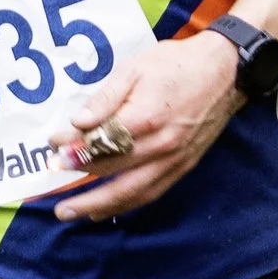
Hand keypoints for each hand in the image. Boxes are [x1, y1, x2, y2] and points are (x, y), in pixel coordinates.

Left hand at [51, 30, 240, 220]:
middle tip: (52, 195)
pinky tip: (107, 208)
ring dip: (99, 206)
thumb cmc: (176, 65)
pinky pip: (151, 193)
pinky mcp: (183, 166)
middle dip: (78, 185)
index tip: (52, 146)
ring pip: (131, 192)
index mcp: (145, 117)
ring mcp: (173, 159)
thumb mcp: (135, 68)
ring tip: (72, 213)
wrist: (225, 72)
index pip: (99, 142)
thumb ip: (106, 98)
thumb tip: (79, 122)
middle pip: (111, 173)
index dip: (72, 148)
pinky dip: (126, 205)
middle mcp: (160, 145)